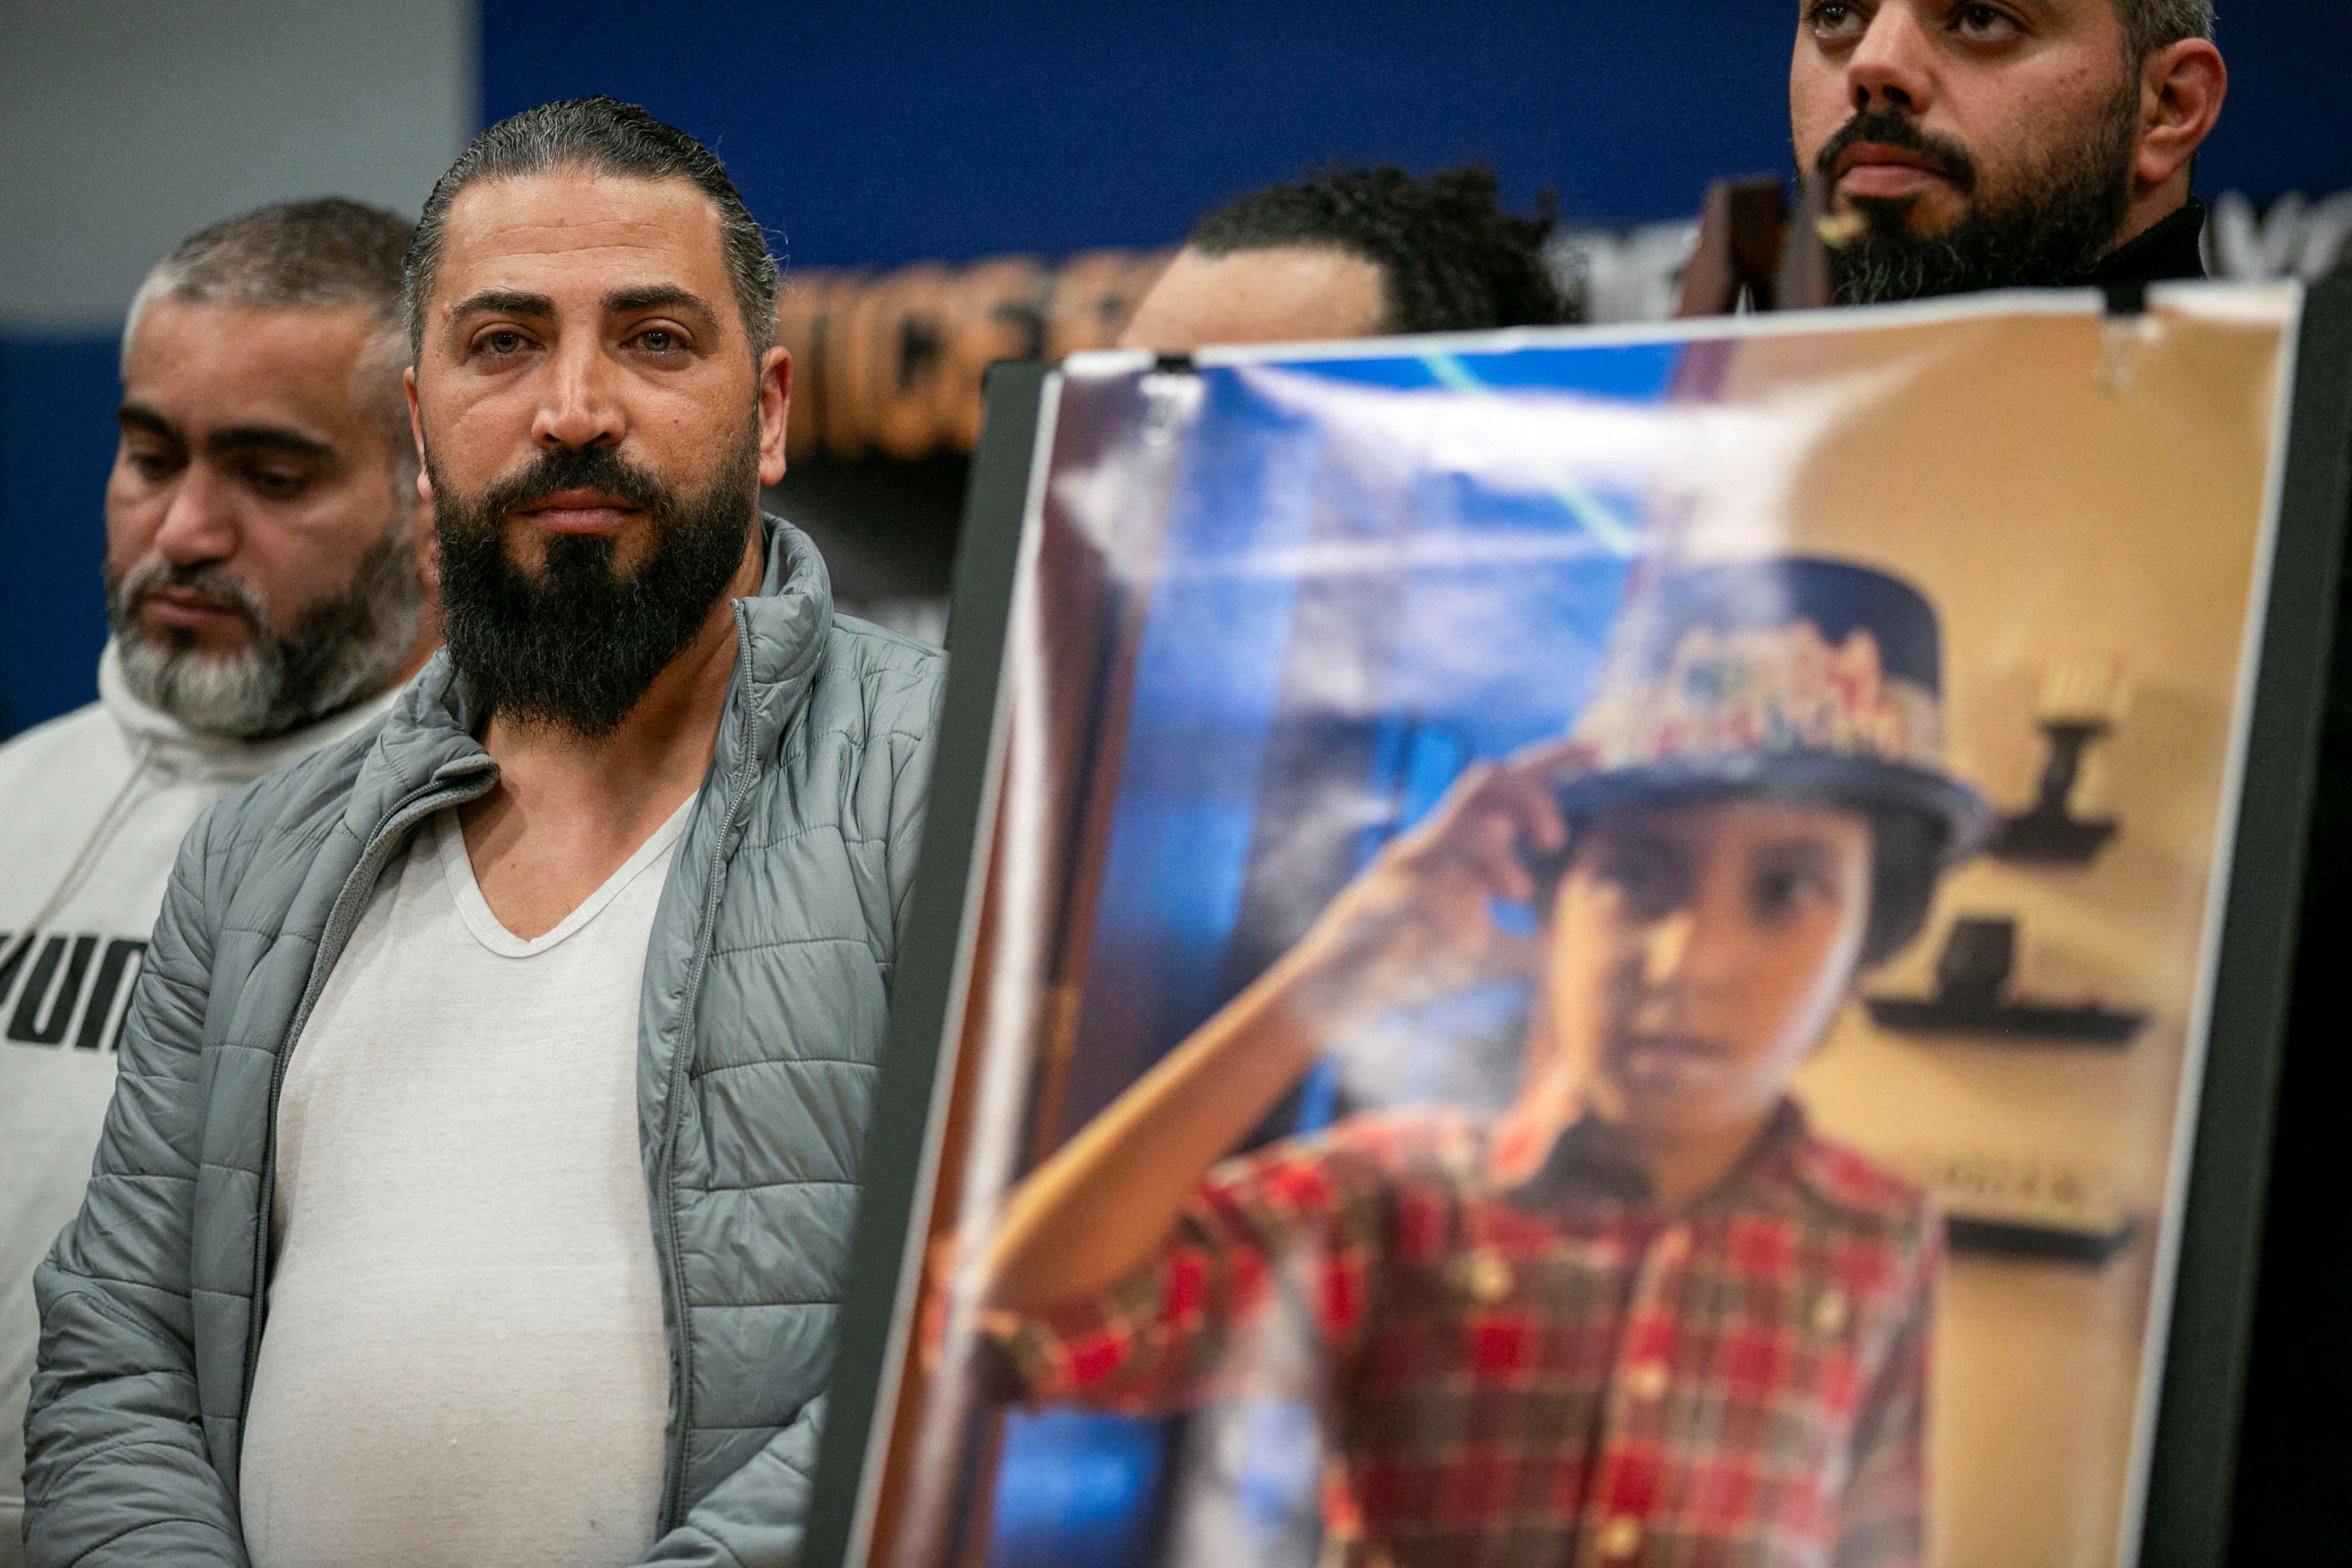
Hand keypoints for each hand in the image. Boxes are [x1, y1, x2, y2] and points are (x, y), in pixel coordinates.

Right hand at [1276, 737, 1590, 1030]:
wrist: (1340, 989)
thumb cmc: (1414, 963)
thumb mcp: (1484, 954)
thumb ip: (1524, 947)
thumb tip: (1566, 949)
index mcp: (1462, 847)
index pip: (1509, 784)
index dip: (1553, 760)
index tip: (1598, 752)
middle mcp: (1435, 843)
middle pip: (1486, 781)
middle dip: (1530, 800)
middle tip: (1556, 841)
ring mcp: (1405, 867)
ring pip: (1453, 825)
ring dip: (1492, 850)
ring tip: (1518, 891)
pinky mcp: (1379, 898)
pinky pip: (1419, 886)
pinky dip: (1453, 908)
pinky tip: (1473, 934)